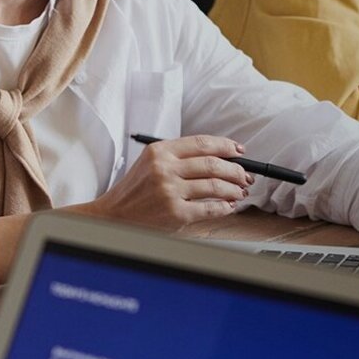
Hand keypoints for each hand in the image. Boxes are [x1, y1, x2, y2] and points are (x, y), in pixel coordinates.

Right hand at [84, 134, 253, 228]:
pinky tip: (228, 206)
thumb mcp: (150, 163)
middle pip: (213, 164)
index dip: (226, 146)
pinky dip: (224, 208)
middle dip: (236, 170)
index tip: (239, 151)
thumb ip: (179, 157)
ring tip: (240, 192)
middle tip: (245, 176)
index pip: (202, 143)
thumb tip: (218, 158)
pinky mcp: (176, 213)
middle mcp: (165, 168)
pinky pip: (210, 209)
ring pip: (215, 186)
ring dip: (233, 189)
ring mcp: (170, 191)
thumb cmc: (135, 190)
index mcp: (160, 151)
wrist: (114, 215)